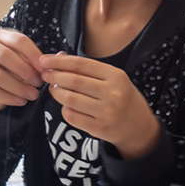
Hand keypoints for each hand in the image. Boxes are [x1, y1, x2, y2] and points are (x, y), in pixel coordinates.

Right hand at [0, 28, 44, 110]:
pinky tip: (20, 101)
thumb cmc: (12, 68)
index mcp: (1, 36)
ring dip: (17, 87)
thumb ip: (41, 60)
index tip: (44, 69)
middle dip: (24, 71)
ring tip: (31, 95)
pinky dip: (6, 97)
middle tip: (38, 83)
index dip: (33, 55)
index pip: (18, 40)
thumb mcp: (26, 60)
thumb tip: (61, 56)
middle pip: (3, 55)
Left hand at [42, 53, 161, 157]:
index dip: (59, 61)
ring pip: (69, 98)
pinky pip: (71, 116)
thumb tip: (59, 57)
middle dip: (54, 76)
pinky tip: (67, 105)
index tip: (45, 60)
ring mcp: (106, 112)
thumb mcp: (113, 79)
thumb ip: (87, 69)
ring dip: (56, 92)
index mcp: (116, 76)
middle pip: (73, 80)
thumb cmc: (123, 98)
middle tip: (45, 75)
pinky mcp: (99, 128)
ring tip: (55, 89)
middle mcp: (113, 93)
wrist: (139, 127)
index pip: (81, 64)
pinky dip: (64, 108)